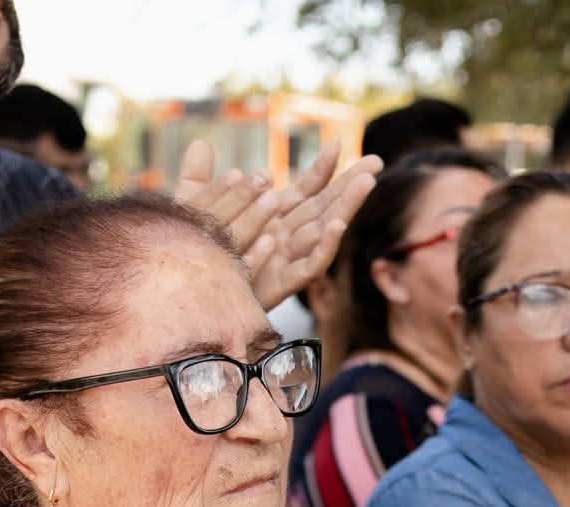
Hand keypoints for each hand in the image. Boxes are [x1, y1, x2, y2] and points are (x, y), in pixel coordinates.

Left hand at [176, 141, 383, 310]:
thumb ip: (199, 180)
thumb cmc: (196, 259)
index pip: (305, 189)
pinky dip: (324, 246)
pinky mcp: (282, 284)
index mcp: (272, 218)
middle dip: (351, 184)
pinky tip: (336, 226)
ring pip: (324, 230)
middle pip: (326, 206)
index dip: (321, 169)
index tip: (335, 145)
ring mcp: (287, 260)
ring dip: (346, 206)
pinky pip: (309, 266)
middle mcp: (286, 238)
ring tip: (366, 183)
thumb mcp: (193, 213)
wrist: (193, 300)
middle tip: (376, 162)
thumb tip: (200, 144)